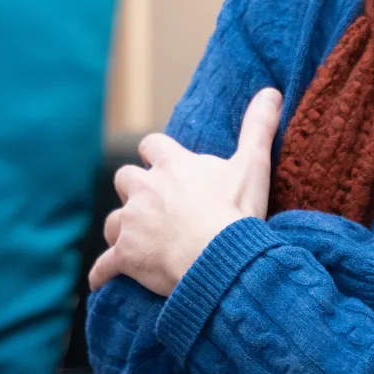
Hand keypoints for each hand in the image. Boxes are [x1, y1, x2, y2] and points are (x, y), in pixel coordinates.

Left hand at [88, 88, 281, 296]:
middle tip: (153, 204)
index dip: (156, 153)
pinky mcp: (124, 256)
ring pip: (112, 221)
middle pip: (125, 178)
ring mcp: (131, 223)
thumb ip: (258, 127)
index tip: (164, 163)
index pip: (152, 145)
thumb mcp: (252, 166)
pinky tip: (101, 282)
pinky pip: (103, 266)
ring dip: (121, 228)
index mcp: (172, 165)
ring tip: (136, 241)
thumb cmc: (235, 211)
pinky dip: (102, 273)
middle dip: (134, 189)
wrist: (218, 256)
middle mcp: (145, 188)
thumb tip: (271, 92)